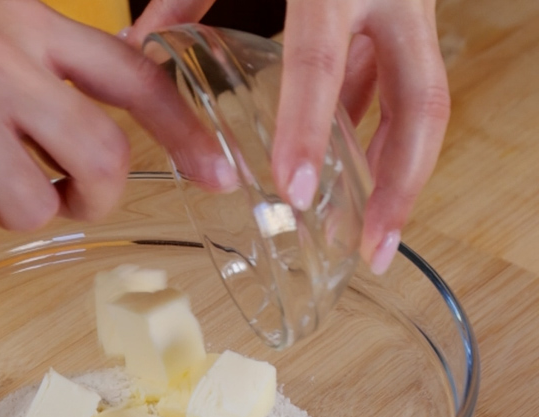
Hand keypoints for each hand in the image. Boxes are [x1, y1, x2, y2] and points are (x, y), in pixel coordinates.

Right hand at [0, 0, 231, 246]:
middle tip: (63, 198)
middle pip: (102, 162)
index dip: (187, 132)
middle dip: (93, 198)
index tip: (219, 174)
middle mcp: (1, 63)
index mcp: (28, 23)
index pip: (135, 77)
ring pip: (33, 207)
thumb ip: (41, 70)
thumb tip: (92, 135)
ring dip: (11, 212)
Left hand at [129, 0, 450, 273]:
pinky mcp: (409, 19)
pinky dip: (368, 133)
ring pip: (422, 105)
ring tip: (369, 237)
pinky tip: (344, 174)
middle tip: (373, 251)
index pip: (322, 62)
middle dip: (401, 185)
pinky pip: (394, 88)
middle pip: (420, 104)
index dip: (308, 130)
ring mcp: (412, 8)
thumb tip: (136, 45)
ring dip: (396, 175)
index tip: (292, 193)